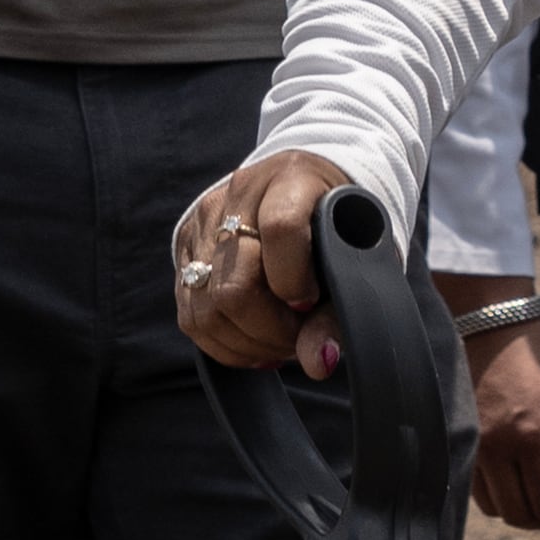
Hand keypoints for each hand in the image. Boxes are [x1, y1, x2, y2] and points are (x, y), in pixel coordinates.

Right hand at [174, 148, 358, 373]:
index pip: (282, 228)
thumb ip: (338, 312)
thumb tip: (319, 362)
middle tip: (298, 338)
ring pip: (206, 308)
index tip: (311, 303)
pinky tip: (255, 341)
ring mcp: (206, 219)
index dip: (295, 279)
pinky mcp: (186, 245)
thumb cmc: (337, 225)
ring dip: (246, 344)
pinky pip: (190, 316)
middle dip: (269, 330)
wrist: (307, 186)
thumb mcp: (354, 258)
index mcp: (294, 177)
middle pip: (235, 284)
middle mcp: (242, 192)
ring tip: (280, 342)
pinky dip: (224, 344)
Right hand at [465, 317, 539, 530]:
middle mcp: (500, 445)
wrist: (490, 320)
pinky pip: (475, 490)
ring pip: (496, 507)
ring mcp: (475, 445)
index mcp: (534, 432)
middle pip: (521, 514)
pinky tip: (512, 481)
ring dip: (518, 509)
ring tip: (536, 497)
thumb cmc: (538, 351)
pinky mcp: (460, 441)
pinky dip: (495, 494)